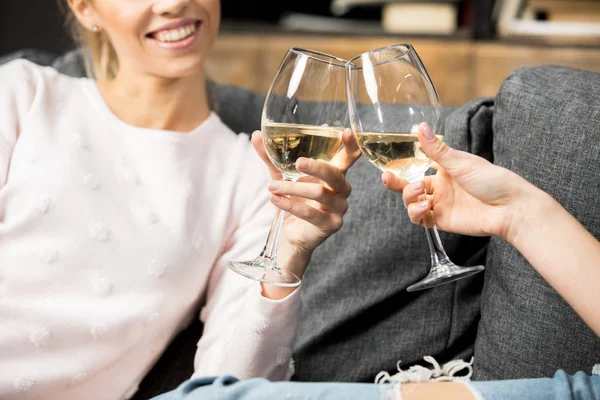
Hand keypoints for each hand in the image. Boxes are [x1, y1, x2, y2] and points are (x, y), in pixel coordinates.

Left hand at [251, 129, 360, 278]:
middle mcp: (341, 189)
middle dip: (317, 167)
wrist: (292, 235)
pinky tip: (276, 200)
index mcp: (334, 174)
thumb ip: (271, 157)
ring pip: (320, 194)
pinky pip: (311, 214)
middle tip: (299, 162)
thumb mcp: (281, 177)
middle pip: (335, 174)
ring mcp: (339, 208)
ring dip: (294, 189)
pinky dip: (291, 206)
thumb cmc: (294, 201)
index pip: (348, 157)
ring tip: (273, 187)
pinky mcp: (331, 224)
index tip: (347, 131)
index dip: (351, 145)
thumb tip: (256, 134)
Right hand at [382, 123, 532, 240]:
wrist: (510, 208)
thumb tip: (420, 127)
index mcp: (444, 170)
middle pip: (408, 187)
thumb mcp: (461, 162)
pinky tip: (424, 206)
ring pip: (411, 203)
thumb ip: (437, 149)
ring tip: (420, 193)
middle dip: (397, 184)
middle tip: (388, 178)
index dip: (401, 169)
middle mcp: (440, 188)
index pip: (416, 168)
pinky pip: (420, 219)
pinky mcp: (442, 221)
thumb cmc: (493, 180)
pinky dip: (416, 213)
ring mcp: (440, 205)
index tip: (388, 167)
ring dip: (409, 197)